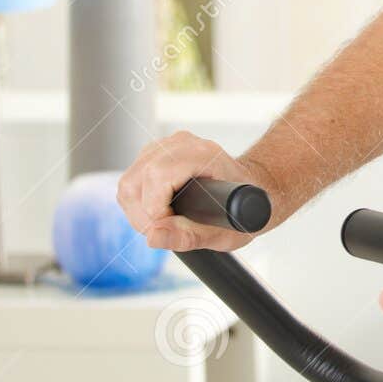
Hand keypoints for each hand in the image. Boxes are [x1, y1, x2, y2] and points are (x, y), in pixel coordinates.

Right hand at [117, 130, 276, 253]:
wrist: (253, 188)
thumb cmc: (241, 208)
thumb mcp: (223, 232)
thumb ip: (188, 237)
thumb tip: (153, 235)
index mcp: (204, 155)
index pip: (157, 176)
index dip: (154, 209)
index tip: (168, 227)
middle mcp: (183, 144)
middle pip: (137, 180)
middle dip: (143, 215)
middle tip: (164, 231)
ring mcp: (166, 146)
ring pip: (129, 181)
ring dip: (137, 211)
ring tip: (162, 223)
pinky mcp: (155, 153)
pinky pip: (131, 179)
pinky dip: (137, 202)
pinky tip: (157, 211)